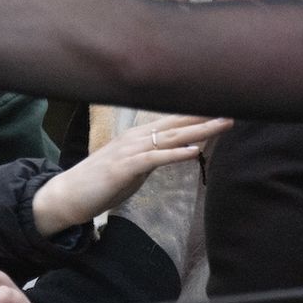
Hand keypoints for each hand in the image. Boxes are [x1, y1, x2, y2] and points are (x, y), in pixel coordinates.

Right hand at [32, 115, 232, 236]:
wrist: (69, 195)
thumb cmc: (99, 183)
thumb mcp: (132, 167)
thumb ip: (153, 156)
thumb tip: (175, 152)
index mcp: (138, 137)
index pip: (174, 121)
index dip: (198, 114)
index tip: (222, 107)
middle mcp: (136, 138)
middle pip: (177, 123)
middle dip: (206, 116)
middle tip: (233, 109)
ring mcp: (130, 151)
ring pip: (171, 137)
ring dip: (199, 130)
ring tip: (222, 124)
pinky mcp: (125, 167)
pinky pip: (155, 158)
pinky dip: (177, 153)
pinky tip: (195, 149)